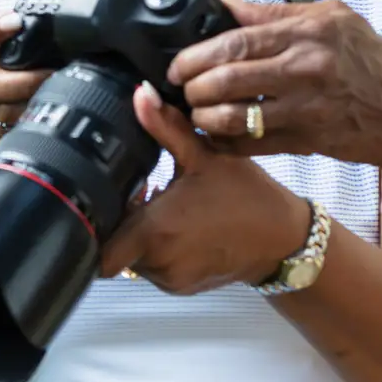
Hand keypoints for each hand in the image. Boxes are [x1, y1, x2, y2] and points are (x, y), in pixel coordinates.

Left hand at [98, 83, 310, 294]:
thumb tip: (141, 94)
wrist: (284, 239)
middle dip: (122, 223)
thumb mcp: (206, 155)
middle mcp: (159, 262)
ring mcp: (172, 279)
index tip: (111, 197)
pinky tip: (180, 224)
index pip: (101, 248)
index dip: (97, 224)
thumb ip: (167, 126)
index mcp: (156, 230)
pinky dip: (160, 249)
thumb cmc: (247, 197)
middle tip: (141, 193)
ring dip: (141, 236)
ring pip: (135, 260)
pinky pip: (156, 269)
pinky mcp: (184, 287)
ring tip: (164, 206)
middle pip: (115, 249)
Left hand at [168, 0, 381, 169]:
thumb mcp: (335, 21)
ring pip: (234, 115)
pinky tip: (214, 137)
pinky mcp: (307, 141)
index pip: (237, 38)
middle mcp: (306, 67)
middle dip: (192, 84)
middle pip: (227, 76)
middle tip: (179, 87)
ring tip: (194, 112)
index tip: (179, 61)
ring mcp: (306, 107)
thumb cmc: (373, 65)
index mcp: (310, 32)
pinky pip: (252, 145)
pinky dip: (225, 143)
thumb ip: (278, 15)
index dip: (198, 52)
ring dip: (203, 116)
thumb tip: (227, 4)